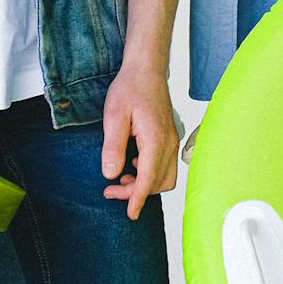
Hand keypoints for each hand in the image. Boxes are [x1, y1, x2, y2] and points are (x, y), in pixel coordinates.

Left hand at [101, 62, 181, 217]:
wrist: (146, 69)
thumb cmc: (130, 88)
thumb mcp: (114, 116)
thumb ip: (113, 146)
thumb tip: (111, 173)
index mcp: (156, 139)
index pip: (149, 179)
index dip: (138, 199)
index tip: (130, 214)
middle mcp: (169, 143)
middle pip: (158, 182)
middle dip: (137, 192)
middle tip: (110, 189)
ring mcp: (172, 140)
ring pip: (165, 177)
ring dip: (145, 184)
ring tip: (122, 178)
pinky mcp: (170, 138)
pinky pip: (165, 165)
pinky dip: (150, 173)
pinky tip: (132, 164)